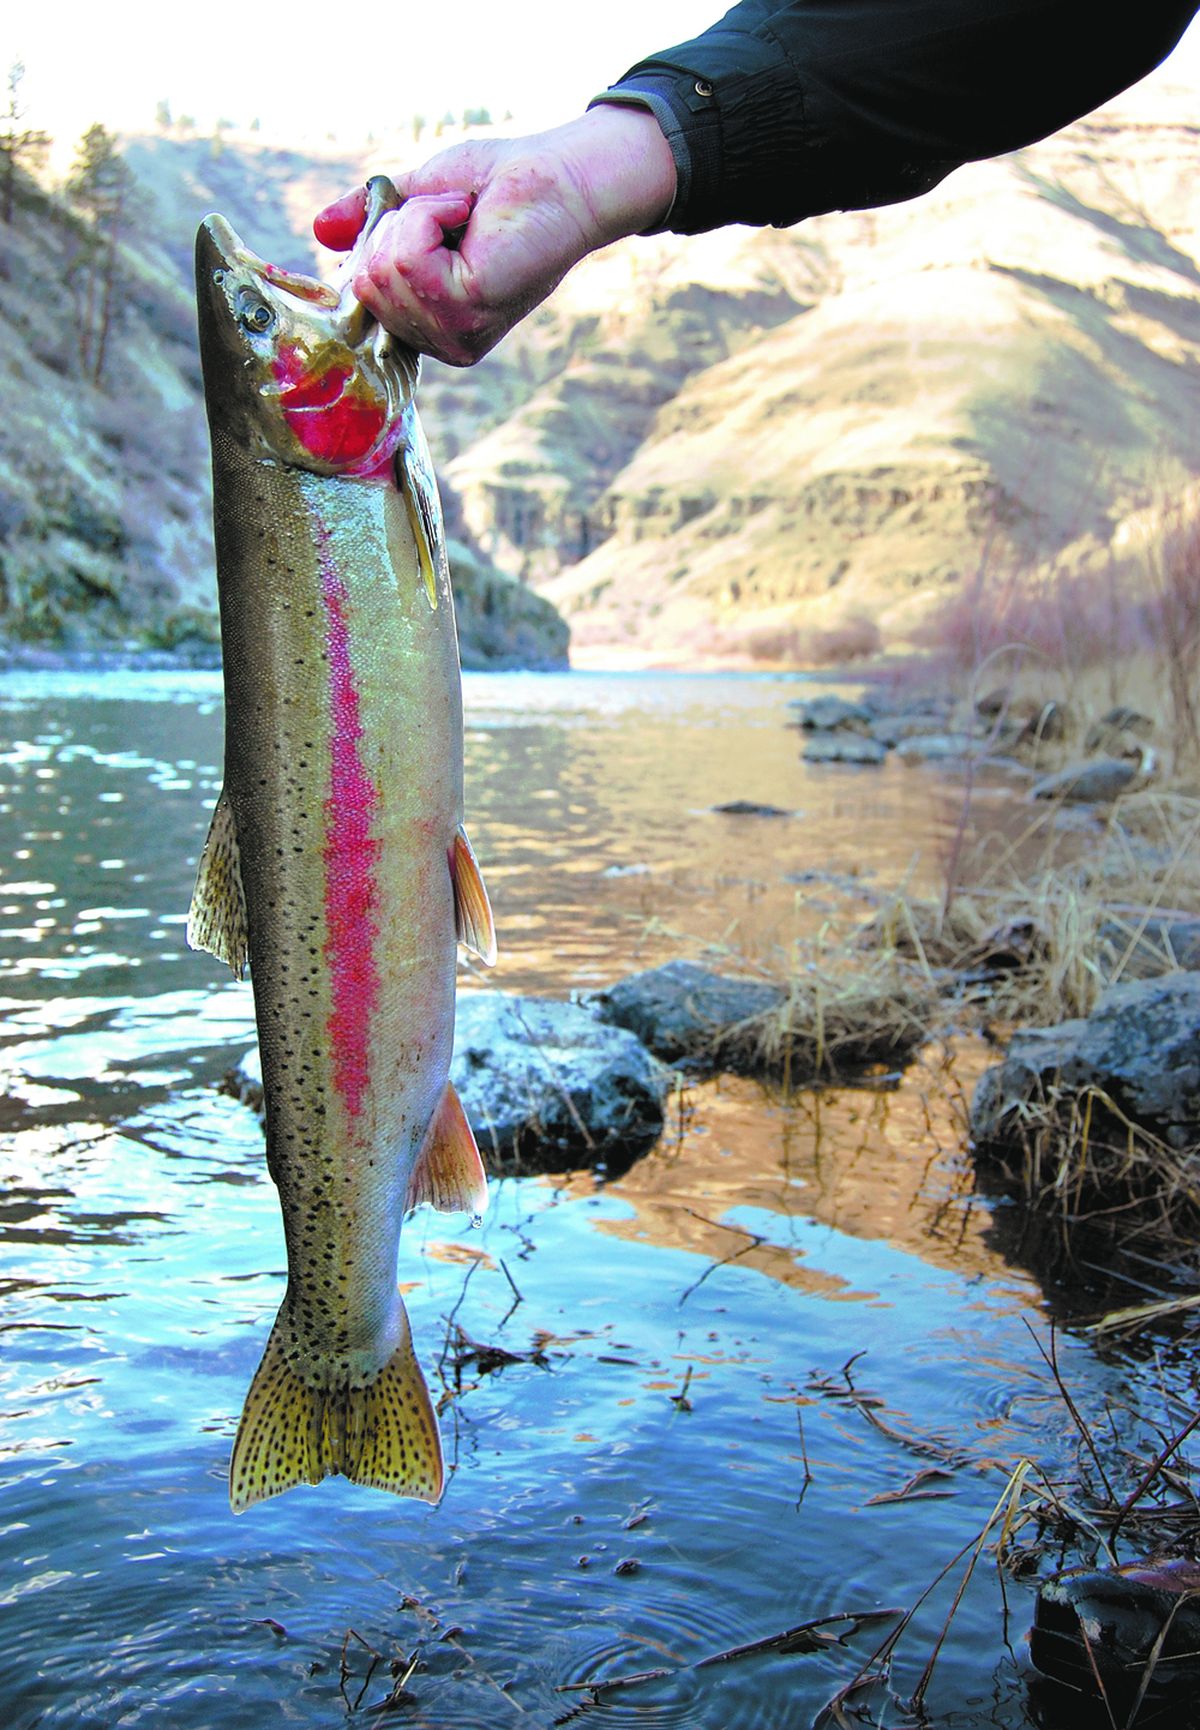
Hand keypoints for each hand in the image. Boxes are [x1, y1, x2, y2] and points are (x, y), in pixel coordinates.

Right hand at [314, 108, 675, 365]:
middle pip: (364, 283)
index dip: (379, 243)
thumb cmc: (499, 185)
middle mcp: (442, 341)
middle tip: (452, 214)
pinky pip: (406, 258)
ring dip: (415, 219)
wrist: (558, 175)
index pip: (361, 294)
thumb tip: (319, 232)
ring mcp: (454, 335)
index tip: (428, 219)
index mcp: (431, 324)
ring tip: (462, 216)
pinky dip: (428, 218)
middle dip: (396, 227)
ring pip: (381, 271)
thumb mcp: (416, 198)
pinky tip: (467, 219)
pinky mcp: (467, 313)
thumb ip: (370, 222)